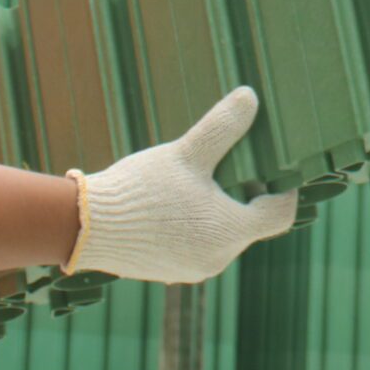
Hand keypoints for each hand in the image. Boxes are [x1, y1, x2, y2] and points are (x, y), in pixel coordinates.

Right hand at [69, 88, 296, 283]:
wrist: (85, 227)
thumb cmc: (141, 191)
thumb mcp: (186, 153)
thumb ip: (222, 127)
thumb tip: (250, 97)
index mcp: (229, 233)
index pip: (279, 215)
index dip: (283, 189)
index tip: (276, 168)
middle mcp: (217, 260)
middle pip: (249, 224)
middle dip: (245, 195)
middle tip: (233, 164)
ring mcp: (191, 270)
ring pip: (220, 235)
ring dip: (217, 210)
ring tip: (198, 181)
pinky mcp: (167, 272)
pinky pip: (195, 245)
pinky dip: (193, 224)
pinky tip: (173, 202)